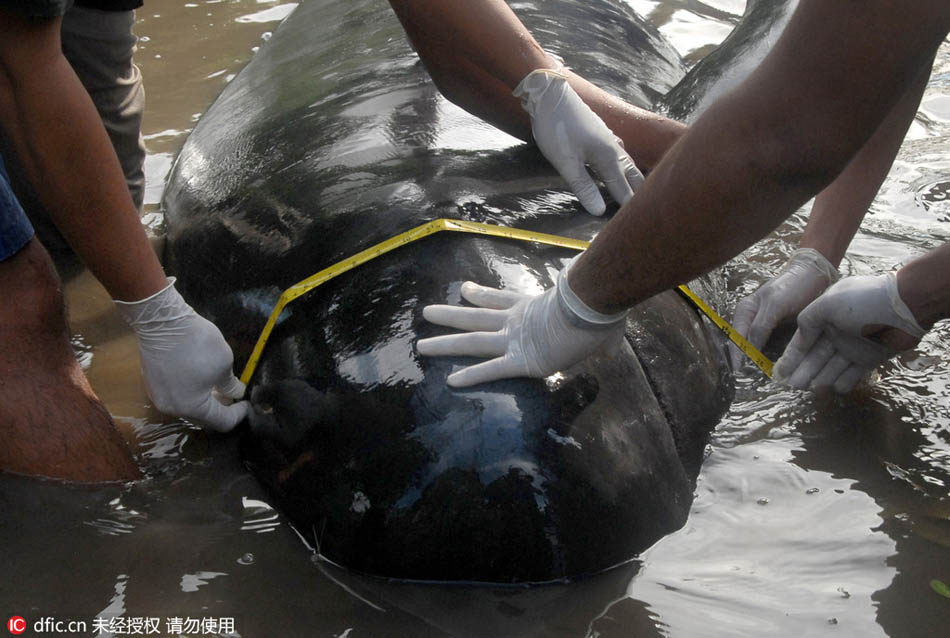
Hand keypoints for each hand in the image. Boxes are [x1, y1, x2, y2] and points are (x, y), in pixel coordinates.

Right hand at [115, 279, 249, 431]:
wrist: (162, 321)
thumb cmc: (197, 343)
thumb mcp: (224, 363)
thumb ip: (231, 384)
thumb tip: (235, 393)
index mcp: (192, 407)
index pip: (222, 422)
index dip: (238, 414)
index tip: (247, 403)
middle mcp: (172, 408)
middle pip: (203, 418)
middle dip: (221, 408)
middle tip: (234, 395)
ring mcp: (159, 397)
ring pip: (189, 407)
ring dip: (206, 401)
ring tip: (219, 387)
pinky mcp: (153, 384)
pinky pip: (177, 396)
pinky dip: (191, 393)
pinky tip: (200, 379)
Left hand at [417, 263, 627, 386]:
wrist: (597, 303)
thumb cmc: (601, 309)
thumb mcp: (602, 324)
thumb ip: (603, 339)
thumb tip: (615, 348)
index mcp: (533, 308)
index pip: (500, 299)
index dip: (480, 294)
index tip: (464, 290)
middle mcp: (517, 321)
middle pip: (476, 318)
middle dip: (450, 316)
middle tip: (426, 312)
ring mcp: (516, 339)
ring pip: (473, 342)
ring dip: (445, 344)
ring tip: (420, 345)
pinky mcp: (522, 360)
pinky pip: (493, 369)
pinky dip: (472, 376)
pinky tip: (450, 381)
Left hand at [513, 69, 642, 215]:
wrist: (549, 93)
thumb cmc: (556, 128)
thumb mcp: (566, 162)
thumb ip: (583, 187)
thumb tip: (599, 211)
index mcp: (608, 156)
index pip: (622, 187)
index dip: (628, 204)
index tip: (638, 221)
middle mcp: (613, 147)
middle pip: (631, 174)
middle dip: (638, 191)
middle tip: (648, 207)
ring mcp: (608, 138)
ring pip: (626, 162)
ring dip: (632, 177)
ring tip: (639, 188)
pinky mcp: (600, 132)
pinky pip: (618, 153)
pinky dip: (623, 164)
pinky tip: (621, 161)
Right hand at [731, 248, 837, 369]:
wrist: (815, 274)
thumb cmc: (793, 286)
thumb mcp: (775, 304)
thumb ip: (761, 326)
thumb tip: (749, 349)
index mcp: (745, 311)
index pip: (736, 339)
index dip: (737, 356)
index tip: (739, 375)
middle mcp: (751, 320)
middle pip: (743, 346)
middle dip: (746, 363)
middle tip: (750, 381)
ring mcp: (765, 327)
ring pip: (757, 350)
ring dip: (760, 363)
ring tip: (765, 379)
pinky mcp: (779, 332)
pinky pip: (771, 348)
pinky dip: (773, 359)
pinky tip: (779, 369)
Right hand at [774, 273, 925, 392]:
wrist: (905, 308)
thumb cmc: (863, 301)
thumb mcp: (827, 304)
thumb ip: (808, 320)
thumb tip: (799, 337)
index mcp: (826, 316)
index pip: (804, 339)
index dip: (792, 355)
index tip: (780, 370)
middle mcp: (838, 331)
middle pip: (816, 355)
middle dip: (804, 370)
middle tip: (793, 386)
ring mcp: (855, 345)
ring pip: (832, 366)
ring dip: (820, 378)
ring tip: (808, 390)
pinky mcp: (871, 357)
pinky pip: (853, 373)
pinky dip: (843, 381)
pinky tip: (833, 390)